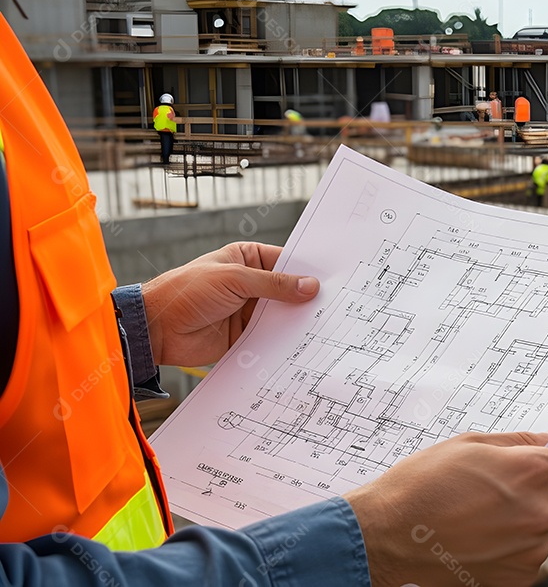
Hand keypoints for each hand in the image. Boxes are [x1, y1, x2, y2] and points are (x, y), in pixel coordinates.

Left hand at [142, 242, 318, 366]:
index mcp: (247, 259)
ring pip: (282, 314)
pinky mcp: (246, 335)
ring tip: (328, 324)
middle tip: (337, 303)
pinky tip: (305, 342)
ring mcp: (249, 310)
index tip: (335, 277)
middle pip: (287, 289)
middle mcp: (251, 283)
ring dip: (298, 319)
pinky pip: (272, 336)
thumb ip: (274, 284)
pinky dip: (286, 339)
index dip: (308, 269)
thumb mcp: (234, 280)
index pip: (286, 261)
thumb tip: (310, 286)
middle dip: (307, 297)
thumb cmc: (186, 291)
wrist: (156, 329)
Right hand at [345, 431, 547, 586]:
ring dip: (531, 519)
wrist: (385, 537)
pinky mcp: (518, 577)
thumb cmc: (421, 486)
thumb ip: (523, 442)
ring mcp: (531, 550)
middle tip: (513, 486)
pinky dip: (516, 546)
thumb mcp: (471, 444)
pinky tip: (482, 537)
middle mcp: (540, 513)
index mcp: (533, 472)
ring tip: (486, 514)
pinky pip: (532, 555)